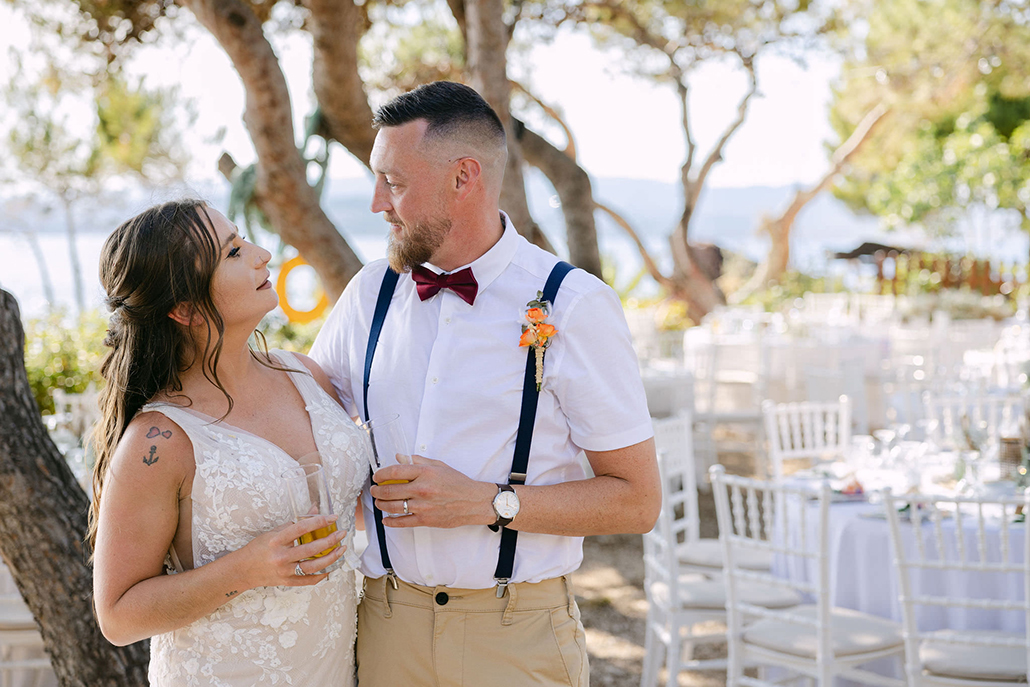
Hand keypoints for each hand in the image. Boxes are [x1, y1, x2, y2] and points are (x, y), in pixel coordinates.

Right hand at [237, 514, 346, 587]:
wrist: (243, 570)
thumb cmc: (259, 548)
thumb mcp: (273, 532)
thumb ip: (295, 522)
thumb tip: (315, 509)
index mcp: (276, 540)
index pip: (301, 528)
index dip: (319, 521)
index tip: (333, 517)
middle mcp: (281, 556)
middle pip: (311, 549)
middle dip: (330, 540)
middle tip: (341, 534)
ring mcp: (285, 571)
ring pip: (313, 566)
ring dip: (331, 558)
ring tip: (341, 549)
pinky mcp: (287, 582)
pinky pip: (308, 580)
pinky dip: (321, 575)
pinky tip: (331, 567)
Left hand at [370, 456, 495, 527]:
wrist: (473, 502)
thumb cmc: (457, 482)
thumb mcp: (439, 465)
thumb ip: (418, 461)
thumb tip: (399, 457)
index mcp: (425, 473)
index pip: (395, 472)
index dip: (381, 474)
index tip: (377, 476)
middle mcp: (422, 489)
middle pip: (390, 490)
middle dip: (377, 491)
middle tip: (374, 490)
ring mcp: (422, 506)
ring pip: (392, 507)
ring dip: (381, 504)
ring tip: (378, 502)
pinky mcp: (425, 520)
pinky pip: (402, 522)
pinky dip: (391, 521)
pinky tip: (386, 519)